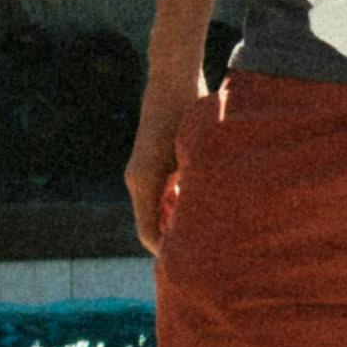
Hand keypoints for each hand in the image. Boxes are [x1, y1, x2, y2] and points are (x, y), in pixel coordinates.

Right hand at [123, 73, 205, 255]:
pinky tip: (204, 207)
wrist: (172, 79)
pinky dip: (176, 206)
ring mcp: (141, 172)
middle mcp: (137, 179)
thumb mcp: (197, 150)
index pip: (149, 233)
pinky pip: (159, 196)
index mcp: (144, 181)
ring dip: (177, 223)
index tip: (192, 267)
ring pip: (157, 211)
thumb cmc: (187, 111)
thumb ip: (197, 185)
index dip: (167, 254)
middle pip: (151, 226)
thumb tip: (207, 221)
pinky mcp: (150, 164)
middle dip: (175, 243)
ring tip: (209, 237)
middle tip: (205, 260)